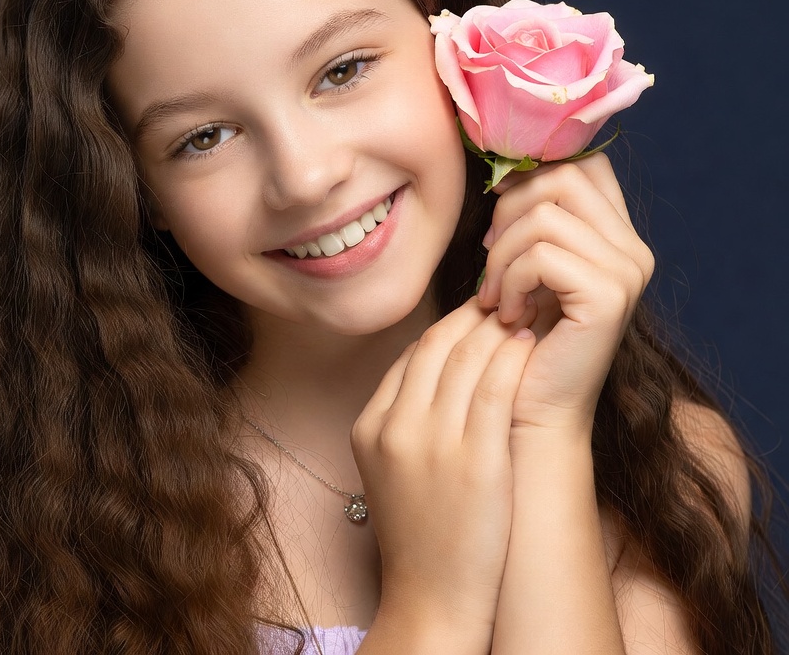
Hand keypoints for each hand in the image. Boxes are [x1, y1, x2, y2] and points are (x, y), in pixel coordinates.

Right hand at [351, 298, 536, 646]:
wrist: (432, 601)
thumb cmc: (419, 535)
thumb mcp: (388, 469)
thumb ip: (402, 417)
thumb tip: (438, 370)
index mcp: (370, 425)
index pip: (411, 355)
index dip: (447, 327)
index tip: (475, 315)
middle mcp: (396, 426)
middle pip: (437, 347)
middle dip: (472, 316)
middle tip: (503, 297)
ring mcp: (434, 442)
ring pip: (468, 358)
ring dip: (496, 328)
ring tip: (522, 310)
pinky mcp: (476, 460)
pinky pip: (496, 387)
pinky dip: (512, 357)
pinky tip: (528, 342)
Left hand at [477, 153, 653, 433]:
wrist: (532, 410)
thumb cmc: (519, 337)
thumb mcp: (524, 265)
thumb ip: (528, 217)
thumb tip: (501, 173)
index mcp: (617, 234)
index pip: (584, 162)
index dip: (532, 170)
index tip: (498, 204)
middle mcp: (633, 248)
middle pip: (560, 176)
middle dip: (507, 211)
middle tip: (489, 258)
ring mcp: (627, 270)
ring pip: (543, 213)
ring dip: (501, 254)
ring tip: (495, 295)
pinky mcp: (608, 295)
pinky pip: (540, 255)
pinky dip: (509, 280)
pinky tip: (507, 312)